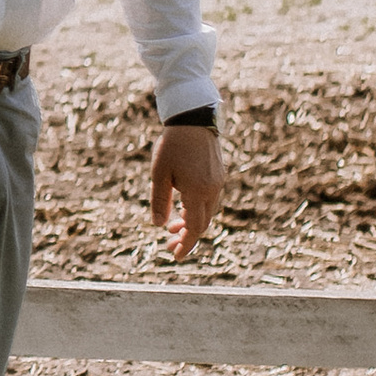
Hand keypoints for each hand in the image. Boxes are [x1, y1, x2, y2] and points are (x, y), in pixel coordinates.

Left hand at [151, 124, 226, 262]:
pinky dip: (196, 210)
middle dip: (187, 237)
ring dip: (190, 223)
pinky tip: (182, 209)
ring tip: (171, 228)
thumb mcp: (159, 173)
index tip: (175, 256)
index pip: (195, 228)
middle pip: (202, 223)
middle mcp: (212, 190)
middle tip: (169, 245)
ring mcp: (218, 182)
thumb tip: (157, 225)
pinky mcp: (218, 175)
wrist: (194, 119)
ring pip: (206, 212)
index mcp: (198, 192)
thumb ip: (159, 201)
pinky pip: (209, 200)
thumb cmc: (172, 145)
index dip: (186, 244)